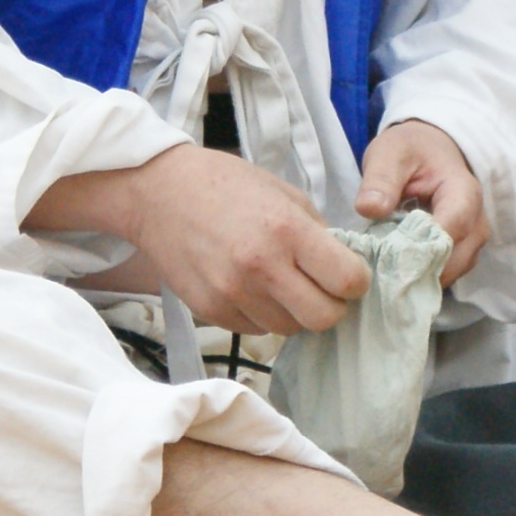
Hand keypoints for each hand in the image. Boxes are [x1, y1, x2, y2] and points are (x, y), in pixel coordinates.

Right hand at [104, 145, 368, 334]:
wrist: (159, 194)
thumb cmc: (226, 185)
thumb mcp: (283, 193)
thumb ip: (316, 232)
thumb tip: (344, 267)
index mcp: (286, 230)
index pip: (347, 280)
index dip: (356, 281)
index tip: (349, 275)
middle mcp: (261, 267)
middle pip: (323, 318)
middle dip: (331, 306)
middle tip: (322, 288)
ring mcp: (233, 294)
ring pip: (289, 329)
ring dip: (294, 312)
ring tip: (280, 283)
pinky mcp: (211, 312)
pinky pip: (255, 330)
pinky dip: (262, 315)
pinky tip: (251, 288)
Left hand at [356, 119, 489, 282]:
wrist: (429, 148)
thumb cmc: (410, 149)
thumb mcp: (389, 153)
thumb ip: (380, 179)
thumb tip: (369, 208)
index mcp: (463, 193)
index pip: (453, 229)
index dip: (423, 249)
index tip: (388, 261)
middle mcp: (477, 221)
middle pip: (455, 258)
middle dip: (418, 270)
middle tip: (378, 277)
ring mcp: (472, 241)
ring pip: (451, 272)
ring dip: (419, 277)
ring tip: (384, 277)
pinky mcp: (461, 253)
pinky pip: (446, 273)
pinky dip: (422, 277)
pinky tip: (395, 275)